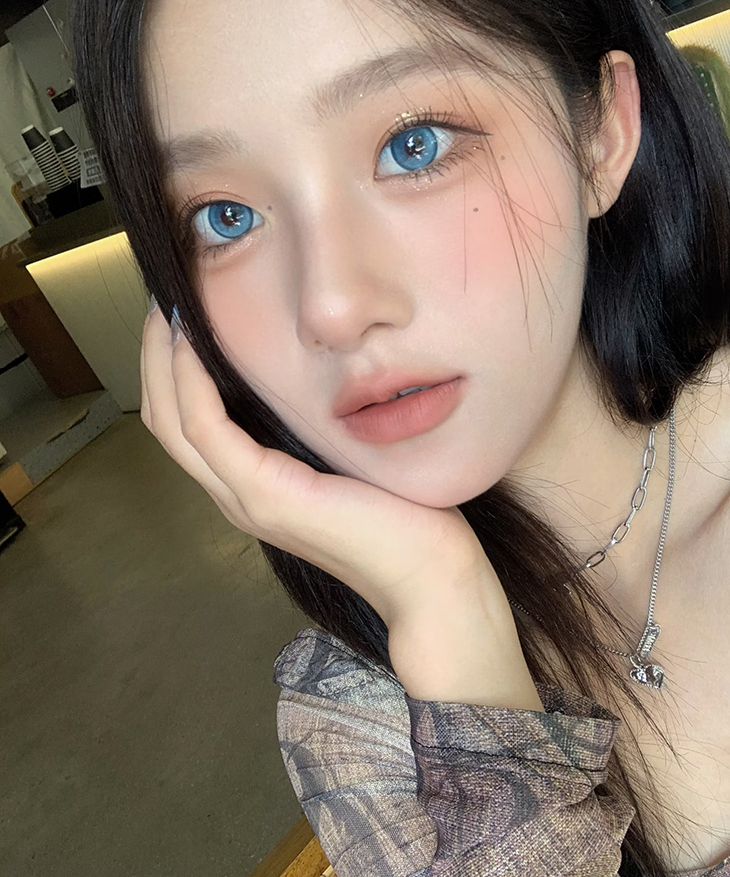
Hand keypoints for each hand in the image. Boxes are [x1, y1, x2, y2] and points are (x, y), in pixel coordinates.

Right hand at [140, 303, 494, 630]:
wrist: (428, 576)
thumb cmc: (404, 518)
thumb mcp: (349, 459)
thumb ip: (318, 429)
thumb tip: (316, 374)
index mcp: (253, 487)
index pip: (185, 423)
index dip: (171, 368)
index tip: (181, 313)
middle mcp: (236, 495)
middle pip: (163, 418)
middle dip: (155, 356)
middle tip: (163, 300)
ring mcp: (245, 498)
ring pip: (171, 420)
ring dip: (162, 360)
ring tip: (168, 309)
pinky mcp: (265, 494)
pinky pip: (205, 426)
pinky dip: (190, 380)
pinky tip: (195, 342)